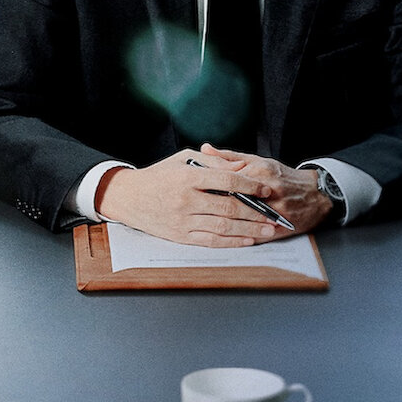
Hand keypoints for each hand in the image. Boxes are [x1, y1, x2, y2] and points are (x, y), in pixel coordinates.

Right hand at [95, 148, 289, 246]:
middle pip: (229, 206)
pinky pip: (211, 240)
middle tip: (273, 214)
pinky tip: (246, 240)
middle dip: (256, 212)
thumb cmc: (158, 176)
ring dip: (249, 229)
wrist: (128, 197)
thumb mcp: (183, 160)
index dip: (250, 185)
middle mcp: (186, 200)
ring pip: (223, 226)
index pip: (227, 181)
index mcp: (188, 178)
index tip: (266, 189)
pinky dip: (232, 241)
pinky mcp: (180, 235)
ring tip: (267, 230)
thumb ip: (214, 163)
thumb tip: (242, 169)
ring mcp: (183, 220)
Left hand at [197, 144, 335, 231]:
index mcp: (260, 172)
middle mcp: (268, 191)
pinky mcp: (279, 229)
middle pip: (233, 201)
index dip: (208, 187)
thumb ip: (229, 157)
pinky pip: (255, 235)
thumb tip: (204, 149)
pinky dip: (239, 237)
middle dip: (212, 206)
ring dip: (223, 224)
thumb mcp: (258, 160)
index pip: (228, 180)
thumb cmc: (283, 176)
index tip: (191, 191)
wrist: (317, 195)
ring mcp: (275, 211)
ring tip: (202, 224)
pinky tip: (224, 237)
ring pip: (243, 220)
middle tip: (193, 210)